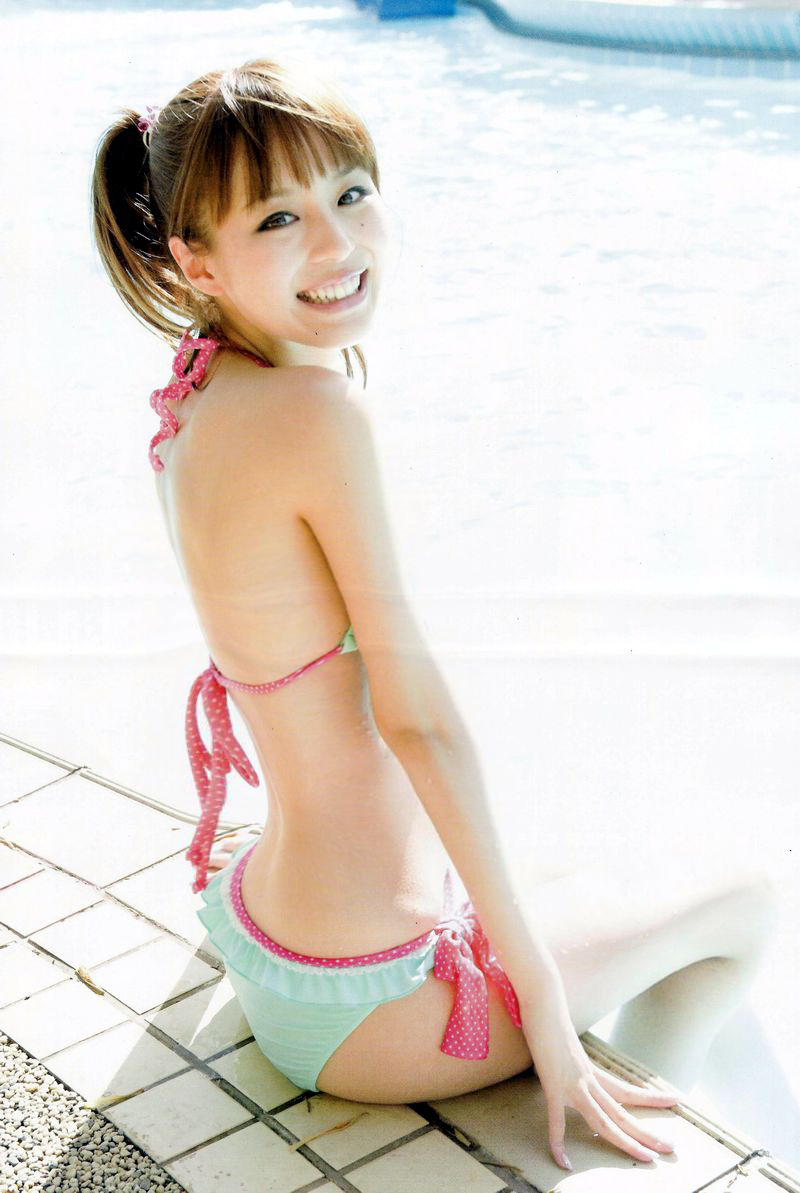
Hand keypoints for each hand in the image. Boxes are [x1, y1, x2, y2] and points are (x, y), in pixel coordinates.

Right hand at [518, 993, 680, 1170]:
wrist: (542, 1000)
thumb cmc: (549, 1015)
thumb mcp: (564, 1040)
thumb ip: (568, 1055)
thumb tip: (566, 1059)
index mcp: (591, 1070)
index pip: (627, 1090)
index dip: (650, 1099)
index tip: (675, 1100)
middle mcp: (588, 1078)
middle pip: (622, 1112)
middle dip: (646, 1132)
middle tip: (670, 1148)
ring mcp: (572, 1083)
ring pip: (604, 1120)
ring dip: (627, 1141)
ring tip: (648, 1158)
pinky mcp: (553, 1084)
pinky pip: (557, 1121)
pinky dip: (558, 1143)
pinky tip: (564, 1162)